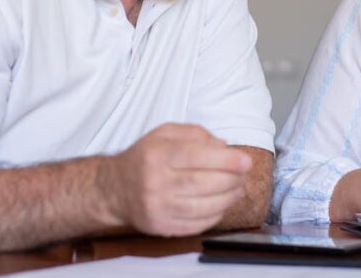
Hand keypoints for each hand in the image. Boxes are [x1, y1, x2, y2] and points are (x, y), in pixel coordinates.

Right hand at [97, 123, 251, 236]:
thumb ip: (196, 134)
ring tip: (237, 189)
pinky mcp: (159, 226)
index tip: (246, 161)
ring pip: (202, 207)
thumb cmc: (146, 158)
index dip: (225, 160)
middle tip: (243, 175)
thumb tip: (225, 147)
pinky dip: (215, 215)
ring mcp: (156, 207)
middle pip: (202, 183)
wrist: (114, 188)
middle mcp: (154, 181)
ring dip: (228, 199)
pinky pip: (195, 224)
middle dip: (231, 180)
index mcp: (156, 154)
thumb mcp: (165, 134)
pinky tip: (221, 205)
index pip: (196, 156)